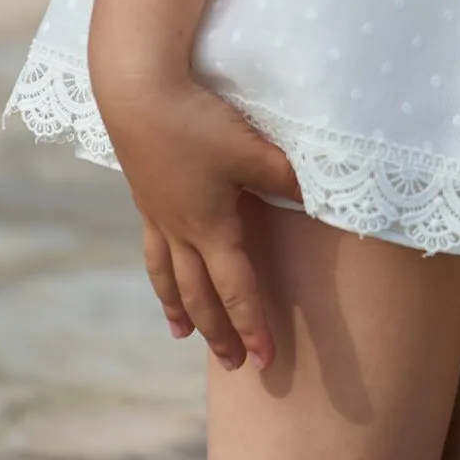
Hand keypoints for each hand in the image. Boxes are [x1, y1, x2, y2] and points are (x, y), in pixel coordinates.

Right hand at [97, 69, 301, 372]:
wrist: (139, 95)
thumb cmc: (198, 122)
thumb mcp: (252, 150)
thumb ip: (286, 177)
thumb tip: (320, 198)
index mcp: (211, 227)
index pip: (237, 288)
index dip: (252, 325)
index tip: (263, 360)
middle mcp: (181, 230)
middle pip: (200, 294)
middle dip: (219, 331)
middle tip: (233, 364)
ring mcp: (158, 214)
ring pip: (170, 276)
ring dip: (179, 309)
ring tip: (182, 335)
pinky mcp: (144, 194)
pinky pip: (152, 247)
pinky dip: (158, 271)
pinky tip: (162, 266)